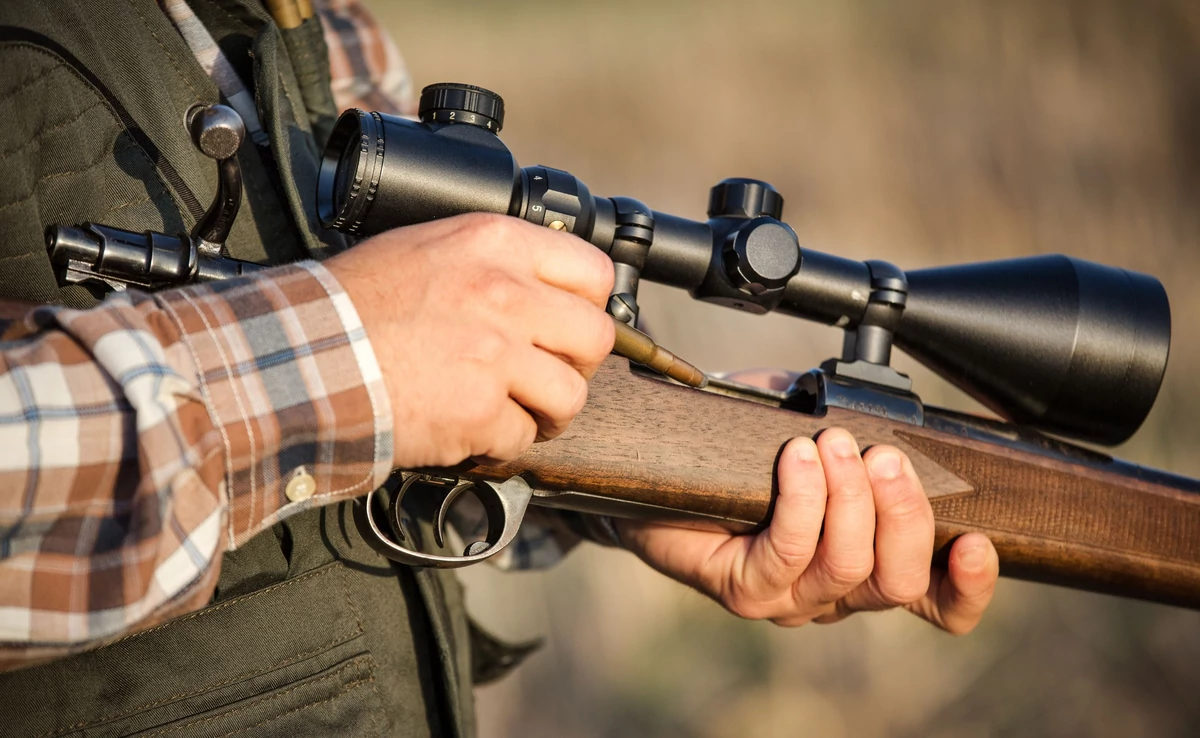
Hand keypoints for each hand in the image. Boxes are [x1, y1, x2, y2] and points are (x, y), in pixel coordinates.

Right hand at [326, 213, 614, 467]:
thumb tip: (538, 287)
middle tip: (548, 374)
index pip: (593, 271)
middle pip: (595, 337)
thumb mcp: (426, 249)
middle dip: (577, 364)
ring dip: (548, 412)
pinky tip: (472, 431)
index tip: (570, 326)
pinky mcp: (480, 411)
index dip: (588, 306)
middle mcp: (506, 294)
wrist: (302, 354)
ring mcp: (497, 355)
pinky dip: (501, 443)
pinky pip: (522, 437)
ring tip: (516, 411)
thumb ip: (490, 262)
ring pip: (571, 395)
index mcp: (496, 243)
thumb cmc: (350, 304)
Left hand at [618, 429, 999, 633]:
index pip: (936, 600)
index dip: (968, 585)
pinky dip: (801, 501)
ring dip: (849, 500)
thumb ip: (857, 424)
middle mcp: (833, 592)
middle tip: (885, 455)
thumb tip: (886, 405)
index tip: (979, 541)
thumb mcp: (812, 424)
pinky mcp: (743, 589)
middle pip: (898, 582)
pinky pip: (786, 553)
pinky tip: (796, 459)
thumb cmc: (741, 449)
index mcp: (866, 563)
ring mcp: (788, 598)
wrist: (657, 470)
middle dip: (903, 513)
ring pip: (846, 569)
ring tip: (832, 444)